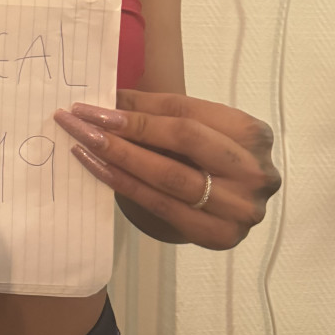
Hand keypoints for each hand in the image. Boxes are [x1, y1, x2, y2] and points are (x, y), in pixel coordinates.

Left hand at [53, 90, 281, 248]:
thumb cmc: (204, 159)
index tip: (92, 104)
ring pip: (170, 177)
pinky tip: (98, 169)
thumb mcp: (193, 128)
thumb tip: (106, 99)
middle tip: (80, 121)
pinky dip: (125, 185)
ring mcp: (241, 207)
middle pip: (182, 140)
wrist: (224, 209)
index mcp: (252, 132)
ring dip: (119, 157)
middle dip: (125, 129)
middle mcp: (254, 170)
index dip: (137, 106)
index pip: (186, 111)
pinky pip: (161, 207)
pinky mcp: (220, 236)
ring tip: (83, 143)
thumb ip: (156, 112)